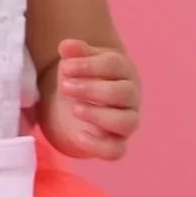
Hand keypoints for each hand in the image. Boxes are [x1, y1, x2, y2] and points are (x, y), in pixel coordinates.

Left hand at [42, 35, 140, 161]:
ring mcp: (126, 121)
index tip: (64, 67)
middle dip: (92, 89)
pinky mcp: (116, 144)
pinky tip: (78, 135)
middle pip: (122, 93)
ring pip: (126, 122)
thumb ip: (73, 53)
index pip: (114, 65)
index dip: (89, 65)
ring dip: (99, 115)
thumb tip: (67, 46)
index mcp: (123, 71)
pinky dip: (98, 145)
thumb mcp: (76, 62)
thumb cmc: (81, 78)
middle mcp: (130, 96)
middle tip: (65, 87)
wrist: (75, 106)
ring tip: (74, 109)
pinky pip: (116, 150)